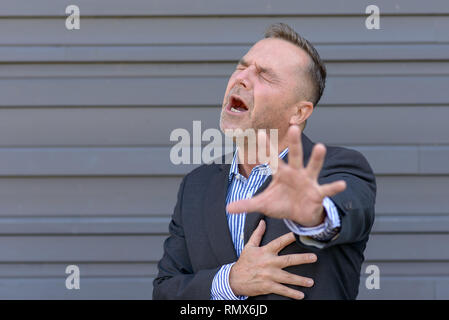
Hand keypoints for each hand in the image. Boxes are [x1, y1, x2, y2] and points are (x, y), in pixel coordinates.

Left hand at [227, 125, 346, 226]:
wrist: (300, 215)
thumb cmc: (282, 204)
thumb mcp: (263, 205)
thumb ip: (247, 205)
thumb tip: (227, 208)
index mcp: (281, 173)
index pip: (271, 159)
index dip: (265, 148)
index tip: (258, 134)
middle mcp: (295, 173)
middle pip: (295, 156)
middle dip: (294, 143)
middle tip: (293, 127)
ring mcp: (308, 181)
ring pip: (312, 167)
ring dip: (316, 158)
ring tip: (321, 147)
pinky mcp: (317, 193)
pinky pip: (327, 190)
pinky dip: (334, 188)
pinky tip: (342, 185)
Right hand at [229, 220, 316, 299]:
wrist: (235, 279)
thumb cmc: (244, 262)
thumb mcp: (249, 246)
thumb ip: (258, 234)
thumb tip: (262, 222)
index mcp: (265, 251)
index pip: (279, 242)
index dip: (290, 237)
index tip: (300, 234)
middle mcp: (269, 263)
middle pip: (288, 260)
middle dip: (302, 259)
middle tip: (314, 257)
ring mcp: (269, 275)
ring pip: (287, 277)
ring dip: (300, 280)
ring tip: (310, 282)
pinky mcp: (268, 286)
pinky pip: (282, 290)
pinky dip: (292, 293)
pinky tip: (300, 295)